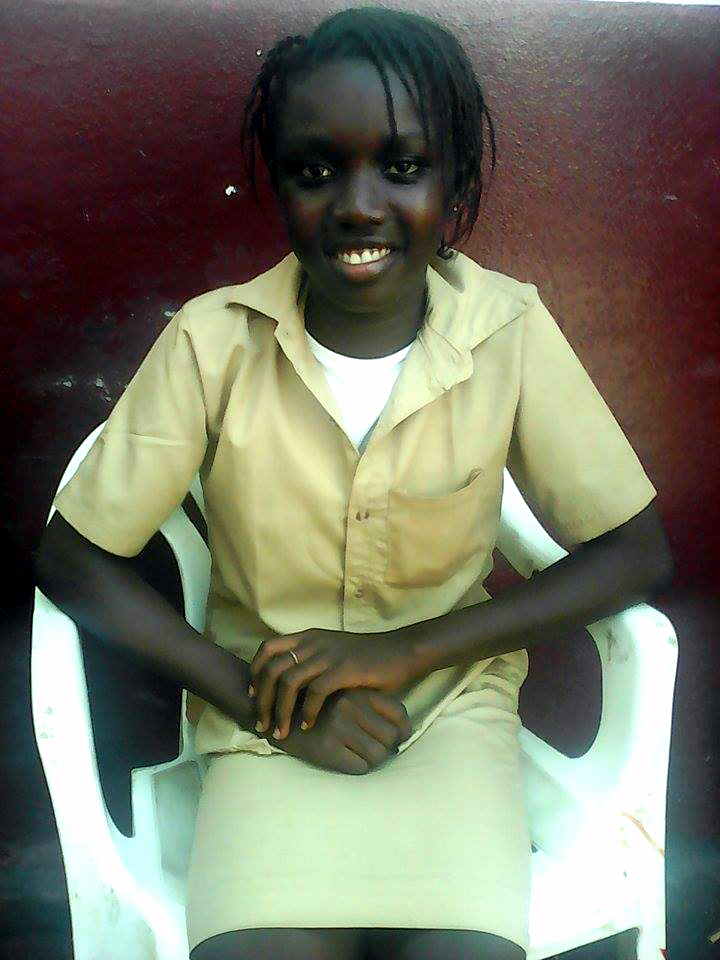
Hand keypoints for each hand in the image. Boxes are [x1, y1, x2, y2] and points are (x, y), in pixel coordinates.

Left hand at [249, 627, 418, 739]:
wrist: (400, 652)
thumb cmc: (367, 657)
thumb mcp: (332, 651)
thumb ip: (310, 662)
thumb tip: (287, 686)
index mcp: (309, 637)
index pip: (267, 648)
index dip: (255, 672)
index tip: (253, 694)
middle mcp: (314, 643)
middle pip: (272, 669)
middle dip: (261, 699)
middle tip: (260, 722)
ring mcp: (328, 655)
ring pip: (288, 682)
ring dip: (280, 711)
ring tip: (280, 731)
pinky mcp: (344, 669)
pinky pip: (315, 692)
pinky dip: (306, 712)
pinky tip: (307, 726)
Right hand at [266, 688, 412, 774]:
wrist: (271, 710)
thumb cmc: (312, 704)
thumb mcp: (342, 694)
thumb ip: (368, 704)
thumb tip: (399, 731)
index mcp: (358, 691)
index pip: (400, 714)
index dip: (403, 730)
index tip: (398, 737)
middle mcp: (352, 706)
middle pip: (392, 737)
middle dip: (388, 747)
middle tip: (378, 749)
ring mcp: (340, 726)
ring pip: (379, 755)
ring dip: (373, 759)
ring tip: (362, 755)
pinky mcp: (327, 747)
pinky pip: (360, 768)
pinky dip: (357, 767)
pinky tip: (345, 760)